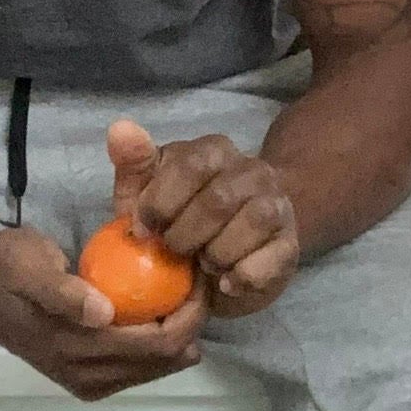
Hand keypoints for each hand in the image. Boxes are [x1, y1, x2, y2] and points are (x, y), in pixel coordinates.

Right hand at [0, 226, 208, 401]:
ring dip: (179, 336)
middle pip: (163, 361)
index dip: (189, 315)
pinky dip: (159, 344)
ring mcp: (85, 380)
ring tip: (189, 295)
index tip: (201, 276)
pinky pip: (138, 367)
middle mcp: (85, 375)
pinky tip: (163, 314)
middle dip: (192, 324)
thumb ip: (62, 291)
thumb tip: (103, 313)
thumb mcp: (27, 265)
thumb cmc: (3, 268)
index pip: (156, 344)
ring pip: (154, 369)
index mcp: (75, 348)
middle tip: (202, 282)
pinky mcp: (85, 377)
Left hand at [108, 122, 299, 318]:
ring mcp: (276, 205)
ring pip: (253, 221)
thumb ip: (132, 162)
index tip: (143, 231)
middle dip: (185, 235)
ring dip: (217, 253)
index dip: (161, 203)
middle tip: (173, 252)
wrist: (229, 252)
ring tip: (203, 264)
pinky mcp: (290, 245)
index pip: (190, 166)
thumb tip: (121, 128)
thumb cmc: (178, 218)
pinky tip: (225, 282)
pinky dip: (242, 275)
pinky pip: (271, 258)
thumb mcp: (146, 192)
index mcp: (213, 151)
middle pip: (219, 199)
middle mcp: (251, 170)